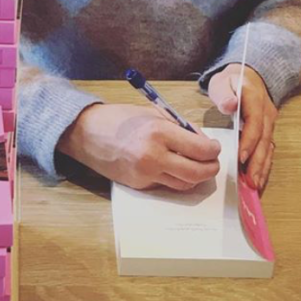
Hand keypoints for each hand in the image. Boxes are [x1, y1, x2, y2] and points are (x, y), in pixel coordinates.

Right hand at [57, 102, 221, 191]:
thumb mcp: (152, 113)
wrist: (85, 133)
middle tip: (212, 161)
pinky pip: (167, 186)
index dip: (213, 150)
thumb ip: (179, 127)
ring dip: (195, 176)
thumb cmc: (118, 119)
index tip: (214, 147)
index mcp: (159, 132)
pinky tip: (171, 167)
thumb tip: (202, 142)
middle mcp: (154, 156)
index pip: (201, 150)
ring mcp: (146, 174)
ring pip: (185, 184)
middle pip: (198, 172)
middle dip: (211, 168)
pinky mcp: (139, 185)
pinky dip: (175, 178)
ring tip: (193, 164)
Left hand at [208, 64, 277, 190]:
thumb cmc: (230, 82)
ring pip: (268, 147)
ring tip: (254, 185)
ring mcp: (269, 123)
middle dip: (257, 162)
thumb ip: (223, 93)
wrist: (247, 77)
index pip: (254, 123)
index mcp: (255, 99)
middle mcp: (267, 113)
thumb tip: (230, 105)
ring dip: (262, 167)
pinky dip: (263, 164)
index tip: (241, 157)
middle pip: (264, 140)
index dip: (249, 142)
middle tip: (250, 181)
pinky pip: (267, 149)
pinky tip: (257, 178)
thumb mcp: (221, 82)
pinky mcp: (267, 131)